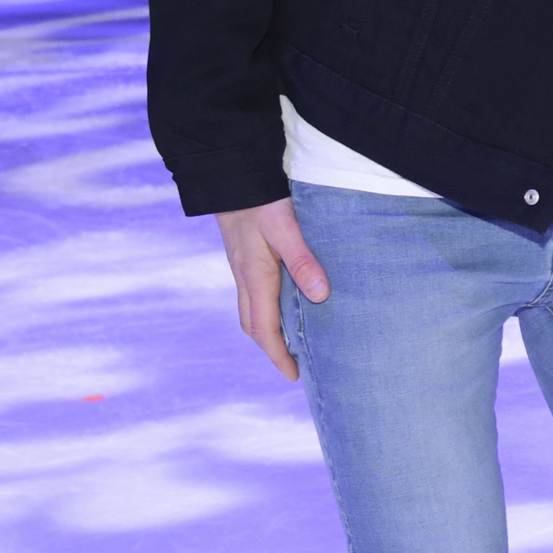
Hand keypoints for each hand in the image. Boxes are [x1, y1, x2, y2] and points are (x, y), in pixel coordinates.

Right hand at [214, 200, 327, 380]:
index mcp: (254, 277)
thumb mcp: (286, 229)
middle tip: (293, 365)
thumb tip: (320, 296)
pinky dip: (265, 310)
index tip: (293, 375)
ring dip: (267, 330)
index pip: (264, 329)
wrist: (231, 177)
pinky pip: (252, 294)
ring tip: (292, 341)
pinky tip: (284, 305)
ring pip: (251, 310)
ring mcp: (241, 268)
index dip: (278, 355)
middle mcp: (244, 277)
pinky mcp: (243, 257)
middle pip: (253, 325)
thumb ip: (303, 261)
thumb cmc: (261, 202)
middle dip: (271, 349)